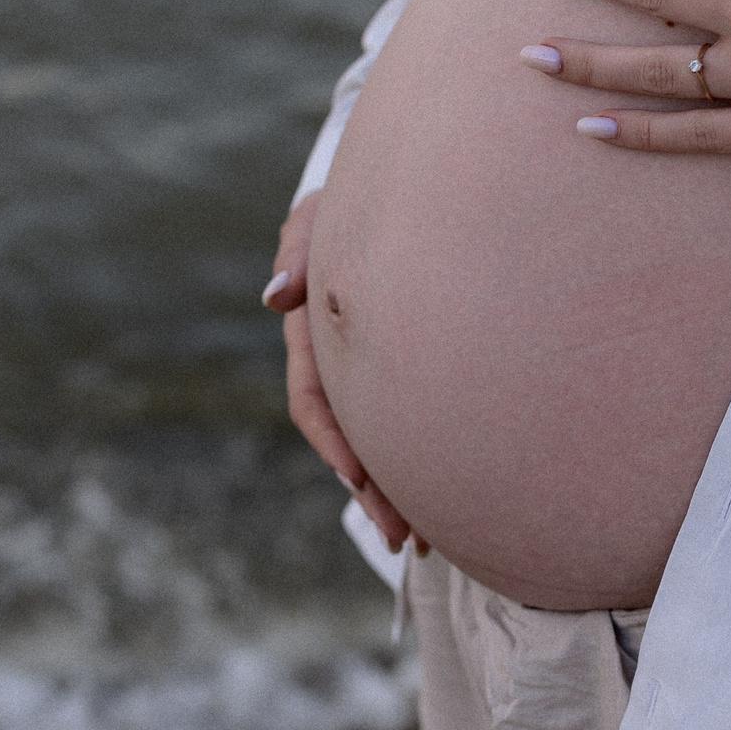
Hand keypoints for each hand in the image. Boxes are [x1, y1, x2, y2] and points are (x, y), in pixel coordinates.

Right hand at [264, 193, 415, 553]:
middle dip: (373, 492)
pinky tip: (455, 498)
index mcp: (311, 336)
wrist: (407, 188)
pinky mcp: (413, 372)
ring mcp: (376, 371)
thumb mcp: (316, 217)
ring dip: (399, 493)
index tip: (359, 478)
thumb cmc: (354, 200)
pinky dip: (428, 463)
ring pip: (384, 443)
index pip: (313, 398)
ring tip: (427, 541)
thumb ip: (297, 250)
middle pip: (352, 440)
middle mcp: (341, 364)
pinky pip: (416, 424)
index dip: (333, 441)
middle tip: (403, 537)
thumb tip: (275, 298)